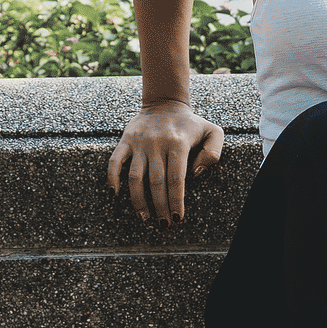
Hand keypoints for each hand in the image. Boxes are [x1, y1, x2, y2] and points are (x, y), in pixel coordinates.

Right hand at [108, 97, 224, 223]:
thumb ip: (213, 153)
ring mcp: (140, 143)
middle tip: (163, 224)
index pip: (177, 179)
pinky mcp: (126, 140)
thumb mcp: (213, 132)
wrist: (165, 103)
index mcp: (178, 143)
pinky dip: (113, 178)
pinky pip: (116, 161)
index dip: (176, 201)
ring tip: (144, 217)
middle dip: (160, 207)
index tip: (177, 218)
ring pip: (136, 176)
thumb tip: (196, 174)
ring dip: (138, 200)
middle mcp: (158, 144)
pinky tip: (115, 194)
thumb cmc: (191, 124)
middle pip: (157, 182)